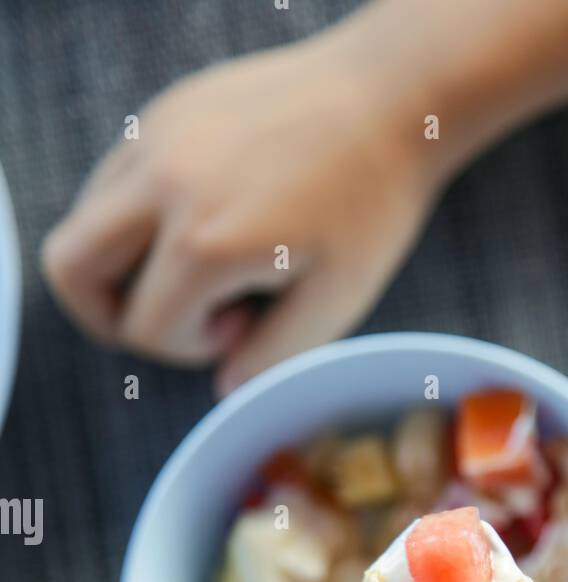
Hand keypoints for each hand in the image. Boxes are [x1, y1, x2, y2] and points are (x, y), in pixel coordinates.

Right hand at [41, 19, 437, 392]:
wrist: (389, 98)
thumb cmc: (371, 204)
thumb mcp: (334, 301)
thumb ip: (272, 358)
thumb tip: (224, 389)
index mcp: (206, 242)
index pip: (145, 328)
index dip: (187, 348)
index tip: (241, 325)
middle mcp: (163, 184)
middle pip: (70, 268)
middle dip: (110, 313)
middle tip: (174, 318)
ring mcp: (154, 138)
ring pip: (84, 221)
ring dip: (124, 263)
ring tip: (199, 266)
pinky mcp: (161, 112)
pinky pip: (112, 180)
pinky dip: (137, 218)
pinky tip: (204, 222)